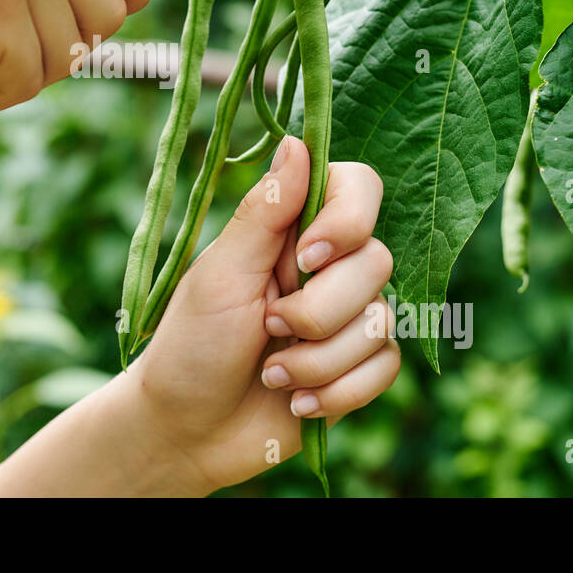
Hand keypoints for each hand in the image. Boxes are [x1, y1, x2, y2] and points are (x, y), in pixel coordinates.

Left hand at [125, 136, 399, 493]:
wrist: (187, 431)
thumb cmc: (190, 344)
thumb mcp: (220, 274)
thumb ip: (264, 212)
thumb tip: (297, 141)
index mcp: (292, 231)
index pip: (357, 189)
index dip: (348, 220)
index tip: (308, 256)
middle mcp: (327, 267)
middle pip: (376, 262)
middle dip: (317, 311)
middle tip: (265, 328)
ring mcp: (346, 317)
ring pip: (382, 321)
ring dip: (318, 360)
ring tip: (270, 375)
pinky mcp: (358, 367)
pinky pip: (385, 368)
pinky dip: (337, 392)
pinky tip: (296, 403)